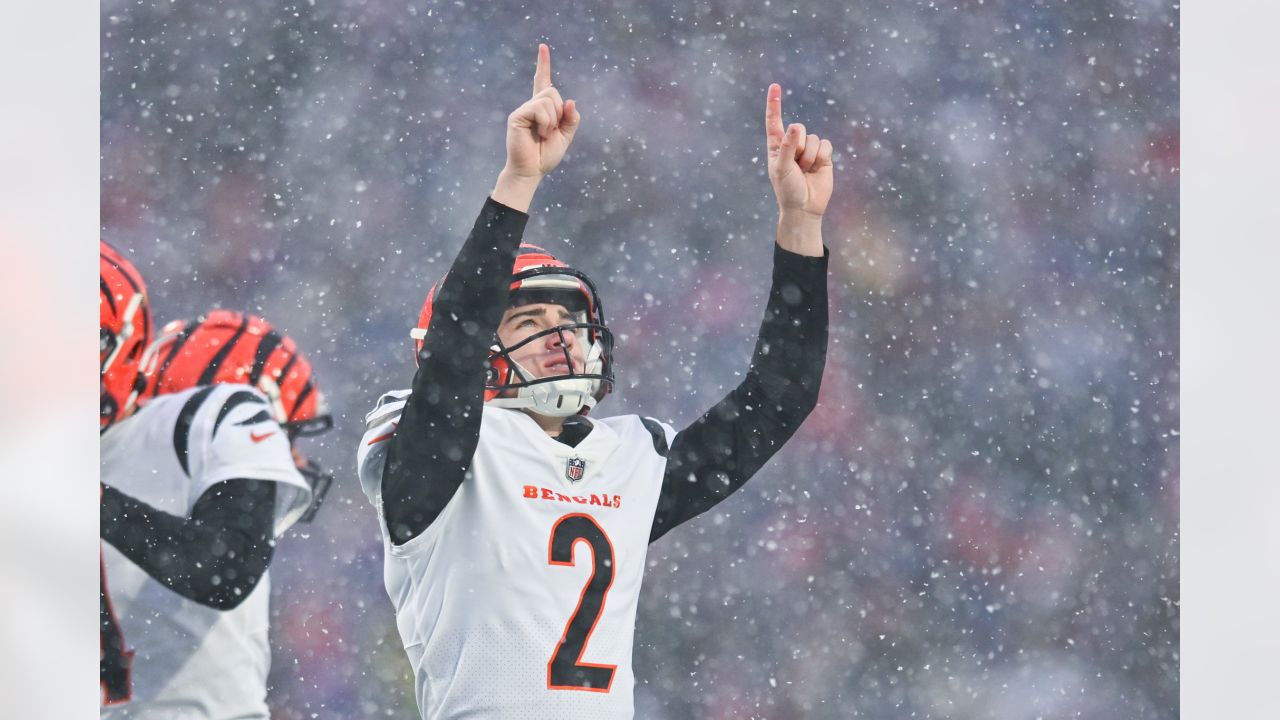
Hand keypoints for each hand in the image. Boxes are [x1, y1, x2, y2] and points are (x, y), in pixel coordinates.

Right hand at [504, 43, 579, 178]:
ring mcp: (523, 109)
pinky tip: (538, 134)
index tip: (543, 47)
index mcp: (543, 108)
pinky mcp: (517, 115)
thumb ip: (571, 119)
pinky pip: (539, 109)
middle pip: (553, 92)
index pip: (543, 82)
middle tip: (550, 131)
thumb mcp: (566, 136)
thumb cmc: (545, 155)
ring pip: (549, 100)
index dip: (544, 64)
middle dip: (559, 112)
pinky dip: (545, 123)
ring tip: (543, 134)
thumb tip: (571, 101)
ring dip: (552, 120)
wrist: (532, 170)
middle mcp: (532, 105)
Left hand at [765, 83, 832, 217]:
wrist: (805, 207)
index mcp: (776, 146)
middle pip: (799, 128)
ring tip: (805, 171)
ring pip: (813, 138)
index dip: (775, 104)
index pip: (774, 121)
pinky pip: (826, 144)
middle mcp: (792, 144)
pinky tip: (817, 169)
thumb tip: (795, 125)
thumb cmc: (787, 189)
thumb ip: (787, 147)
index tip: (774, 86)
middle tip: (796, 166)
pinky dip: (822, 157)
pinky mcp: (823, 155)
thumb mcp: (781, 168)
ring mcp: (809, 149)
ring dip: (810, 156)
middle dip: (799, 147)